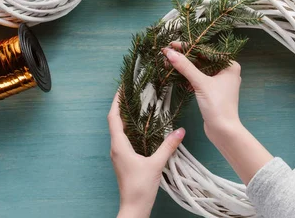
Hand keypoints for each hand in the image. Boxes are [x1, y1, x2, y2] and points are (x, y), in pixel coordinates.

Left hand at [108, 92, 184, 217]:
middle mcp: (116, 148)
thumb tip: (180, 130)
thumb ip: (168, 146)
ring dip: (125, 117)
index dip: (116, 102)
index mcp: (119, 146)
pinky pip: (124, 138)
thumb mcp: (156, 164)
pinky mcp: (125, 160)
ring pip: (119, 130)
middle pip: (115, 121)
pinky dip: (130, 128)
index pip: (114, 118)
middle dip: (121, 106)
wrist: (134, 208)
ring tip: (136, 104)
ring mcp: (119, 155)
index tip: (121, 88)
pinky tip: (141, 127)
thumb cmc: (140, 187)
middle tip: (131, 92)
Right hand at [163, 44, 272, 184]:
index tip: (173, 44)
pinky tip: (177, 75)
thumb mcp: (201, 83)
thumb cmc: (217, 105)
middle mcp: (226, 71)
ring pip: (200, 69)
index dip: (189, 46)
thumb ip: (186, 67)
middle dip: (185, 57)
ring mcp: (220, 82)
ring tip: (168, 62)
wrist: (223, 131)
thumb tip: (170, 52)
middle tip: (167, 52)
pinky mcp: (212, 91)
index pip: (207, 51)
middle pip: (202, 59)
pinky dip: (189, 77)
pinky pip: (199, 79)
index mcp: (230, 65)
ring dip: (185, 67)